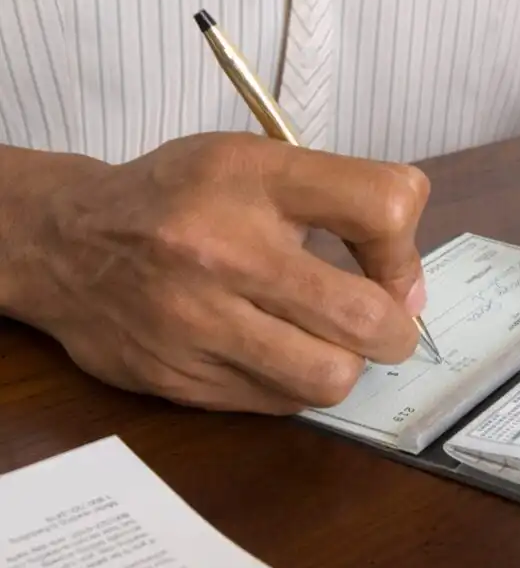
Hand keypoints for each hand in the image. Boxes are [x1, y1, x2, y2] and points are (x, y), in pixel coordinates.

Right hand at [25, 132, 429, 413]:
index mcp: (253, 180)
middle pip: (366, 316)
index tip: (391, 266)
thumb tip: (408, 289)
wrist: (64, 244)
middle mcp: (223, 251)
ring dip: (348, 363)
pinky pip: (282, 403)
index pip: (381, 206)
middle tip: (384, 323)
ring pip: (328, 376)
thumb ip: (343, 203)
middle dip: (396, 330)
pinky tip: (278, 352)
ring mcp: (198, 324)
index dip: (405, 248)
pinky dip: (297, 383)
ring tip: (330, 341)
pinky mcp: (181, 381)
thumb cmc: (178, 198)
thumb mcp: (256, 164)